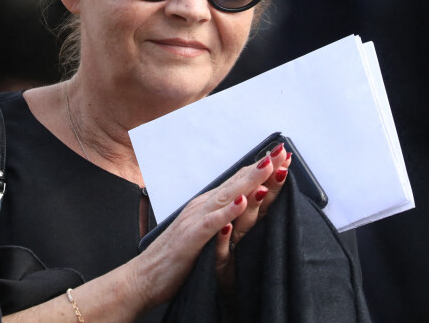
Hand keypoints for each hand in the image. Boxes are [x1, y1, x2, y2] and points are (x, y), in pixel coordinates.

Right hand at [132, 147, 289, 308]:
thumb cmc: (176, 255)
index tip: (283, 156)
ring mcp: (197, 219)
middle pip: (238, 182)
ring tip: (268, 166)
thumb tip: (239, 202)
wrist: (145, 276)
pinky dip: (228, 212)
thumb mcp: (203, 230)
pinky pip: (213, 223)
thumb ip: (220, 216)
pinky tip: (242, 202)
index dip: (262, 169)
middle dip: (262, 167)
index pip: (239, 182)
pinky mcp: (192, 237)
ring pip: (228, 195)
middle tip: (282, 151)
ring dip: (249, 180)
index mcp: (208, 204)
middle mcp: (204, 206)